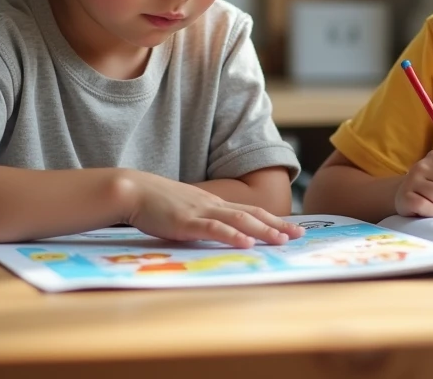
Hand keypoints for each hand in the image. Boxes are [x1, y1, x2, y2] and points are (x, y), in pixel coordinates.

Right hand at [124, 172, 304, 247]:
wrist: (133, 189)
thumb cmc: (155, 202)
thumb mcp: (184, 209)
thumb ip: (200, 218)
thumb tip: (213, 230)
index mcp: (213, 202)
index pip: (249, 211)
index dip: (272, 219)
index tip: (292, 228)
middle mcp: (212, 204)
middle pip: (252, 214)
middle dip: (277, 225)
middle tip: (299, 235)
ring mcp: (200, 212)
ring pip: (239, 220)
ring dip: (263, 230)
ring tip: (282, 240)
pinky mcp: (186, 222)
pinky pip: (214, 229)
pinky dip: (233, 235)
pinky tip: (247, 242)